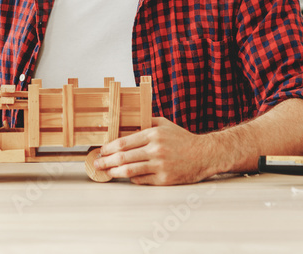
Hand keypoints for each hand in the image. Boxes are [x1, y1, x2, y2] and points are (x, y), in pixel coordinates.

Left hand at [91, 117, 223, 185]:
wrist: (205, 154)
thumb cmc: (182, 138)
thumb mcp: (164, 124)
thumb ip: (145, 122)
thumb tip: (123, 123)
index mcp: (153, 134)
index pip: (124, 142)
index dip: (109, 148)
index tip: (101, 150)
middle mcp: (156, 150)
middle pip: (123, 157)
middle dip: (107, 161)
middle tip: (97, 163)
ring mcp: (160, 166)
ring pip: (130, 171)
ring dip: (115, 172)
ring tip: (107, 172)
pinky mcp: (165, 180)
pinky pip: (142, 180)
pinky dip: (132, 178)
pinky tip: (127, 176)